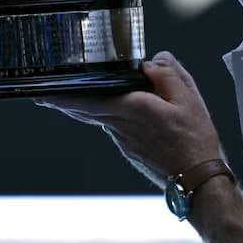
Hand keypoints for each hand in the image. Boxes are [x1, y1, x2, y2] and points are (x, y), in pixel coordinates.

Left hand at [37, 50, 221, 187]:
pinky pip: (112, 129)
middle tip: (46, 94)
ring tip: (71, 98)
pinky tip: (112, 113)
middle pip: (86, 110)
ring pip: (98, 119)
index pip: (89, 99)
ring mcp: (124, 142)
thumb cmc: (194, 141)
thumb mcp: (189, 100)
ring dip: (84, 108)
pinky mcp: (130, 152)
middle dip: (65, 101)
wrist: (197, 182)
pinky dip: (105, 118)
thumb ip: (168, 75)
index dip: (64, 95)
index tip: (44, 92)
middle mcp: (122, 126)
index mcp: (132, 109)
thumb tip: (153, 60)